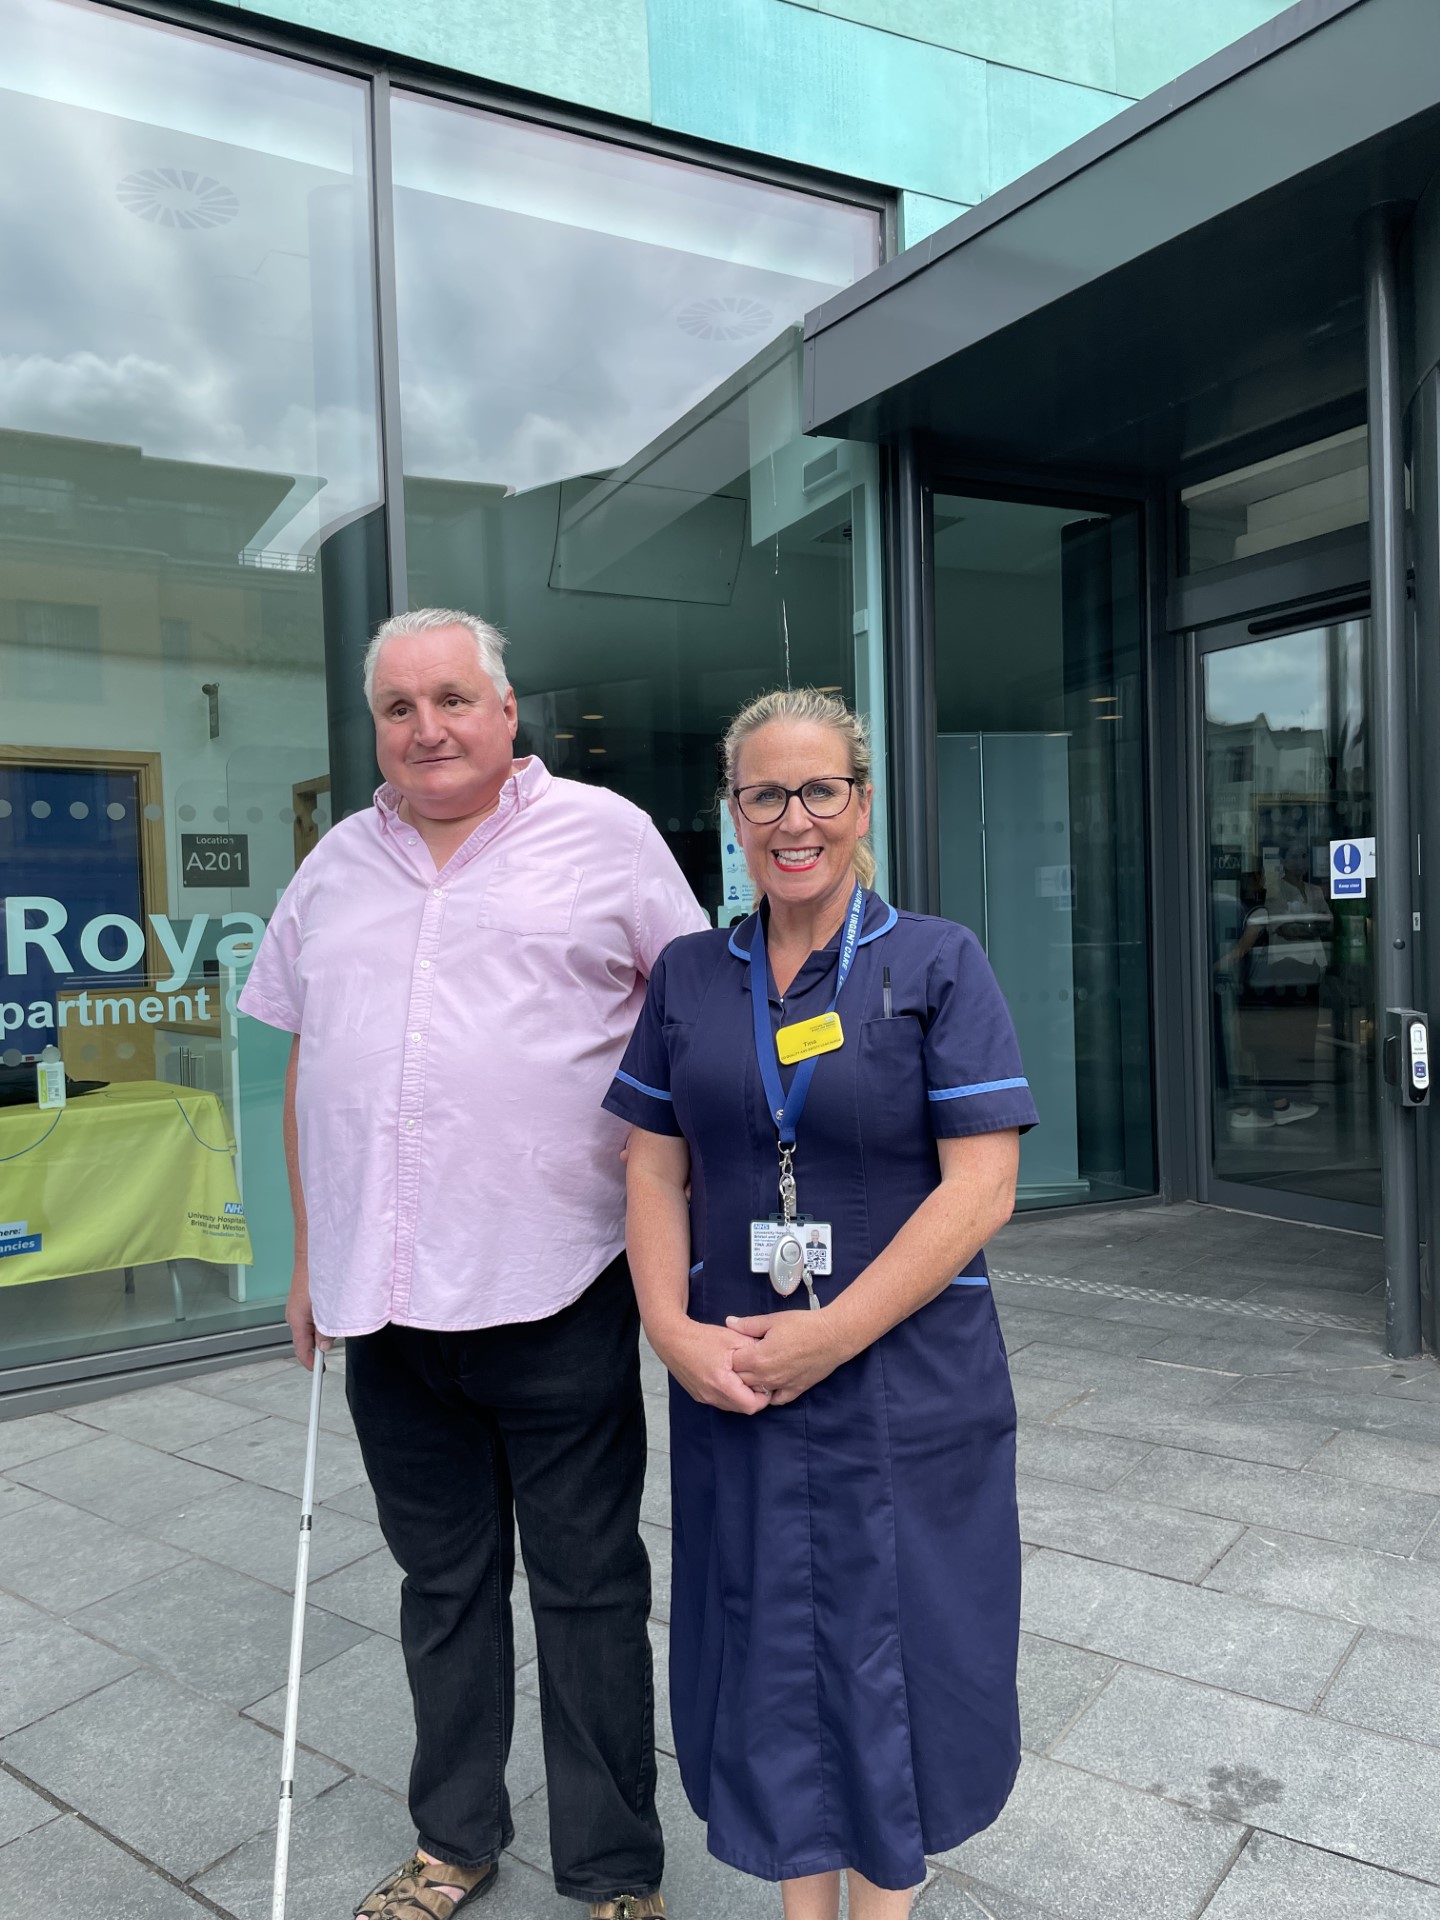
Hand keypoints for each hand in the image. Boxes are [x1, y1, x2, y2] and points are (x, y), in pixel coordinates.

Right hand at [286, 1260, 333, 1372]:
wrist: (313, 1252)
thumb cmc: (315, 1275)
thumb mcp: (324, 1308)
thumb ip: (324, 1329)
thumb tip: (324, 1345)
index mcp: (296, 1319)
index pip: (301, 1349)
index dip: (310, 1363)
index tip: (319, 1371)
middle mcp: (294, 1315)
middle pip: (306, 1340)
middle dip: (321, 1345)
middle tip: (335, 1341)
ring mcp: (298, 1307)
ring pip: (311, 1327)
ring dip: (323, 1330)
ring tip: (336, 1322)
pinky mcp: (304, 1300)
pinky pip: (313, 1316)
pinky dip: (323, 1319)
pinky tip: (333, 1312)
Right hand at [653, 1317, 768, 1414]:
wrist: (672, 1339)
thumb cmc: (702, 1337)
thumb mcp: (733, 1338)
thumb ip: (754, 1349)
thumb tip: (769, 1358)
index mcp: (722, 1383)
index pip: (752, 1405)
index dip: (764, 1397)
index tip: (767, 1382)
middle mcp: (712, 1396)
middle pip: (742, 1408)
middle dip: (755, 1397)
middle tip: (760, 1380)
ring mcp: (704, 1398)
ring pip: (731, 1406)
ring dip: (742, 1397)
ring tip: (746, 1379)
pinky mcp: (699, 1396)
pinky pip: (721, 1402)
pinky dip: (730, 1395)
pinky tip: (731, 1379)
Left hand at [725, 1309, 849, 1405]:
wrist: (833, 1337)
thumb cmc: (803, 1325)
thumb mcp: (772, 1320)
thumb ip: (748, 1325)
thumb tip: (730, 1322)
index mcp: (757, 1358)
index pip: (732, 1363)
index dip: (731, 1355)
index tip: (734, 1348)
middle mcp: (766, 1376)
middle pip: (741, 1380)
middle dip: (738, 1370)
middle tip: (743, 1358)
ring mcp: (781, 1386)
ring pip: (756, 1392)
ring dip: (752, 1383)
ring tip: (755, 1370)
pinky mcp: (795, 1390)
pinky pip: (776, 1400)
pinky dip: (770, 1394)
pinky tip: (770, 1384)